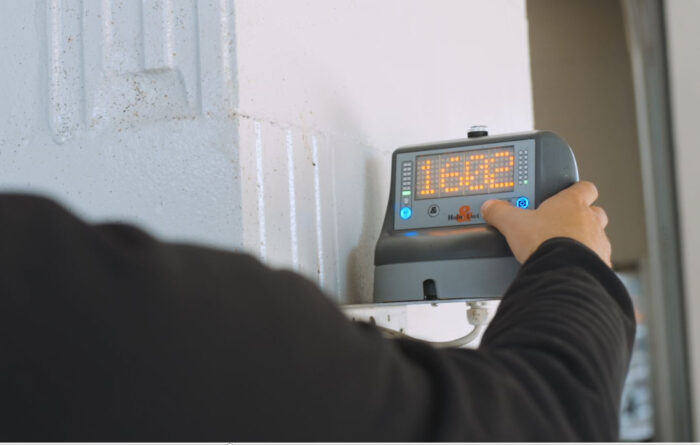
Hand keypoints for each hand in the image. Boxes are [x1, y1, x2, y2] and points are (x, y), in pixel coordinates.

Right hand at [481, 181, 611, 266]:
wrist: (563, 272)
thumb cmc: (545, 242)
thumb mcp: (513, 223)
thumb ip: (501, 212)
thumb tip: (491, 207)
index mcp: (571, 203)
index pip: (583, 188)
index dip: (575, 191)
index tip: (566, 196)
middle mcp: (590, 220)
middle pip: (594, 212)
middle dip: (580, 218)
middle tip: (560, 225)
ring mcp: (598, 242)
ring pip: (596, 236)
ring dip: (584, 241)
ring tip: (564, 250)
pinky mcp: (601, 264)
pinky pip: (597, 260)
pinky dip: (586, 263)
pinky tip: (570, 267)